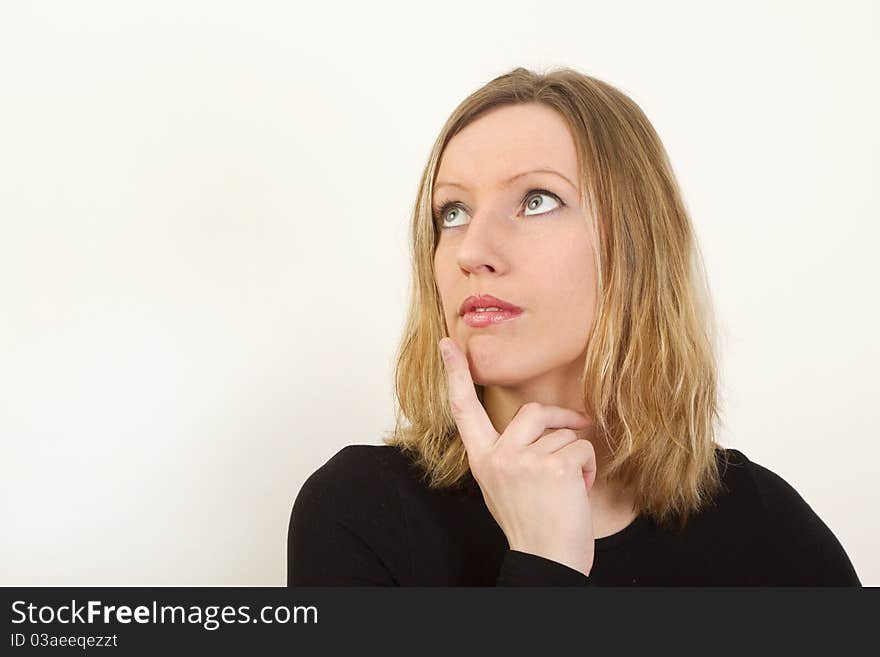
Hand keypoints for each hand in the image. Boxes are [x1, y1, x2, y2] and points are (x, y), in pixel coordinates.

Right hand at [439, 337, 597, 576]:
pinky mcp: (555, 465)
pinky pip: (582, 447)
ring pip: (564, 434)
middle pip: (532, 412)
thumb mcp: (503, 485)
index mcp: (482, 459)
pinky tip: (577, 490)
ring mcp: (525, 460)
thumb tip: (535, 426)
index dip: (456, 375)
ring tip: (567, 488)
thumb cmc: (531, 525)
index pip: (463, 410)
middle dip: (559, 420)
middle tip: (576, 429)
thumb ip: (509, 453)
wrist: (547, 561)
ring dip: (576, 457)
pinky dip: (588, 467)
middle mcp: (498, 456)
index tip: (448, 345)